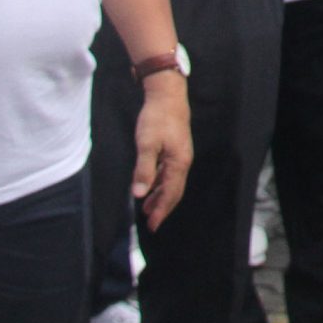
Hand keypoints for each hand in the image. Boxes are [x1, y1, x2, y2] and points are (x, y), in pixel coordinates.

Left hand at [132, 74, 192, 228]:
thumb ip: (143, 170)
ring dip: (160, 197)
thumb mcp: (147, 145)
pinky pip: (169, 173)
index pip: (170, 194)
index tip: (152, 226)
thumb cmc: (157, 119)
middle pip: (174, 191)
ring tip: (148, 208)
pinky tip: (151, 185)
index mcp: (178, 163)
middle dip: (163, 208)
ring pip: (172, 183)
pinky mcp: (175, 150)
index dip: (161, 211)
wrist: (168, 96)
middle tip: (151, 224)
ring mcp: (180, 156)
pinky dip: (160, 184)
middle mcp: (183, 162)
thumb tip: (139, 194)